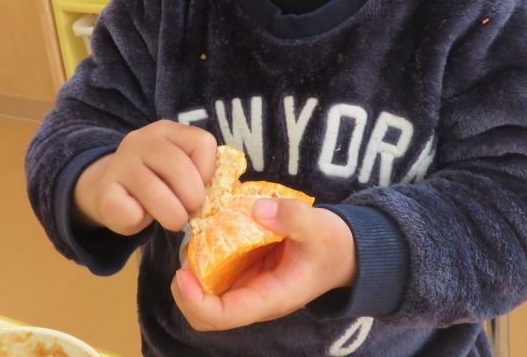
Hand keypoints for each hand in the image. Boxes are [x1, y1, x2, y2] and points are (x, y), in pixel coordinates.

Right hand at [74, 120, 216, 235]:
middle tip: (190, 212)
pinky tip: (140, 216)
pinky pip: (131, 212)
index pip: (202, 142)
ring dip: (172, 215)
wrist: (110, 191)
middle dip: (193, 198)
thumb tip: (235, 188)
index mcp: (167, 130)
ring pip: (154, 191)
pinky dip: (141, 222)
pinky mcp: (105, 192)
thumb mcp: (179, 169)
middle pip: (179, 167)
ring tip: (174, 221)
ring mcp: (120, 164)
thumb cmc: (156, 181)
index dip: (208, 171)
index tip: (202, 187)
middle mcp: (141, 140)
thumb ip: (203, 175)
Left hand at [171, 198, 355, 330]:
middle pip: (207, 313)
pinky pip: (217, 271)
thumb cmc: (332, 244)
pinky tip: (206, 228)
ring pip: (208, 293)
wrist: (344, 250)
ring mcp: (249, 286)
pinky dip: (206, 254)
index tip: (181, 273)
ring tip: (191, 236)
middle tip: (182, 253)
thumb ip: (292, 217)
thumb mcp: (319, 227)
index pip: (224, 315)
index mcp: (271, 298)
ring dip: (193, 270)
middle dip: (186, 290)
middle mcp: (255, 297)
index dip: (195, 301)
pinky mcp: (247, 270)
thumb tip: (258, 210)